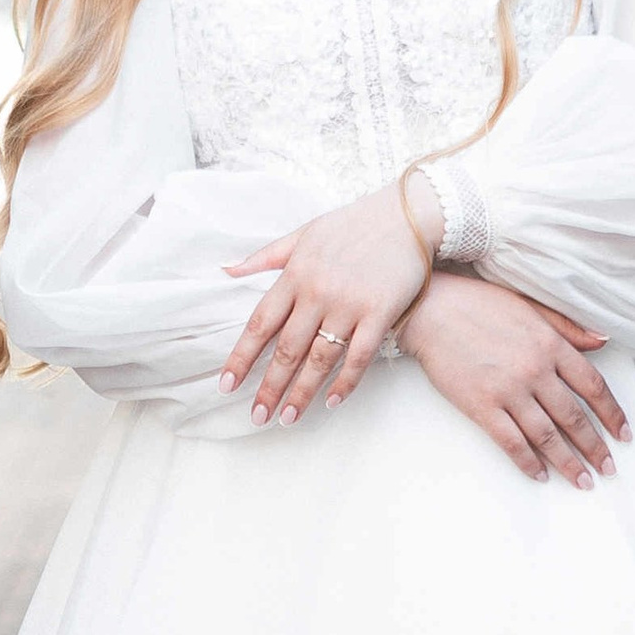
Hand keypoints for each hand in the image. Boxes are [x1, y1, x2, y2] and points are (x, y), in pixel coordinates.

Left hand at [219, 181, 436, 425]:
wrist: (407, 215)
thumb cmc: (353, 223)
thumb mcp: (304, 232)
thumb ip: (266, 256)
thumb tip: (227, 270)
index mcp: (295, 275)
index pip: (259, 325)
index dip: (241, 358)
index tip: (227, 385)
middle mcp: (317, 293)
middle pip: (286, 350)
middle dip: (269, 387)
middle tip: (256, 416)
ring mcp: (349, 305)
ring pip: (319, 359)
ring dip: (302, 393)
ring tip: (287, 419)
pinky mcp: (380, 313)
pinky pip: (359, 357)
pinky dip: (345, 382)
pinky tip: (332, 403)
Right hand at [398, 273, 629, 486]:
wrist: (430, 310)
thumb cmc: (479, 304)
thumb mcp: (531, 306)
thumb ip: (568, 326)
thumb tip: (603, 341)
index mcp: (550, 345)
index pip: (593, 386)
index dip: (612, 414)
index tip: (623, 435)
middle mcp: (535, 371)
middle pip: (575, 417)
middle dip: (595, 447)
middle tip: (608, 468)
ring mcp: (508, 391)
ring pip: (547, 436)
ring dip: (568, 463)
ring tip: (583, 481)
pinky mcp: (481, 406)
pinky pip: (511, 442)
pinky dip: (527, 462)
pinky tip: (540, 475)